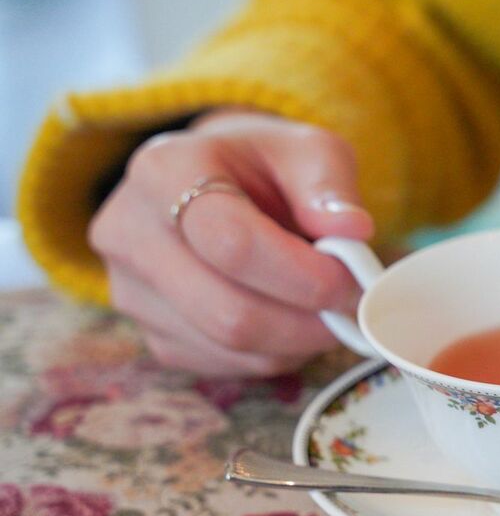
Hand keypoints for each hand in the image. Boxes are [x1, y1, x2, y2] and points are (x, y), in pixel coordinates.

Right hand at [88, 110, 374, 376]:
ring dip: (297, 341)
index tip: (353, 281)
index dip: (303, 275)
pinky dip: (274, 354)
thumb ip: (331, 185)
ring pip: (229, 347)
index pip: (232, 243)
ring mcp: (131, 290)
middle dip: (307, 320)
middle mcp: (129, 232)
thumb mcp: (308, 150)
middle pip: (229, 311)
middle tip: (353, 308)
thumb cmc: (265, 166)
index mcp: (164, 170)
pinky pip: (224, 366)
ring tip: (326, 309)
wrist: (217, 183)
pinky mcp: (150, 334)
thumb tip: (352, 230)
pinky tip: (290, 319)